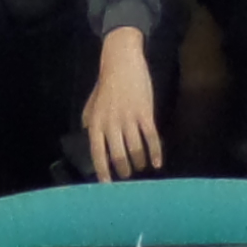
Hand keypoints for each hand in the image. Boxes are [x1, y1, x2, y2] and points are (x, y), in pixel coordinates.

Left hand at [84, 27, 163, 179]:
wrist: (121, 60)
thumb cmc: (106, 83)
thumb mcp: (92, 103)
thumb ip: (90, 123)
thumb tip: (92, 143)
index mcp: (96, 123)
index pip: (98, 154)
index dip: (103, 172)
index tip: (108, 186)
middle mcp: (111, 124)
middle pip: (118, 156)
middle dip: (124, 170)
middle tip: (127, 175)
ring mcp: (128, 118)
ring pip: (135, 150)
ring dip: (139, 162)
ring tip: (141, 166)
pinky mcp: (145, 113)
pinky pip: (151, 138)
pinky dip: (155, 152)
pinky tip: (157, 162)